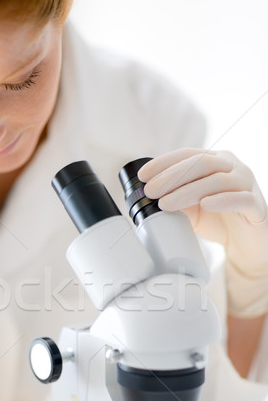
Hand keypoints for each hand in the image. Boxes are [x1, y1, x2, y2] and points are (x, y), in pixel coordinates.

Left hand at [138, 148, 267, 316]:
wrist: (246, 246)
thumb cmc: (218, 221)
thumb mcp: (190, 208)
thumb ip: (174, 198)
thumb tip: (147, 196)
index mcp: (216, 162)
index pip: (188, 154)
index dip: (164, 162)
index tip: (143, 176)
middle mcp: (233, 167)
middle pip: (201, 163)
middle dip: (171, 176)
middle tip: (150, 191)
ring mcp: (247, 185)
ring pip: (217, 181)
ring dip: (188, 191)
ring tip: (166, 203)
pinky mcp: (257, 206)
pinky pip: (241, 199)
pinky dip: (222, 200)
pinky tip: (205, 204)